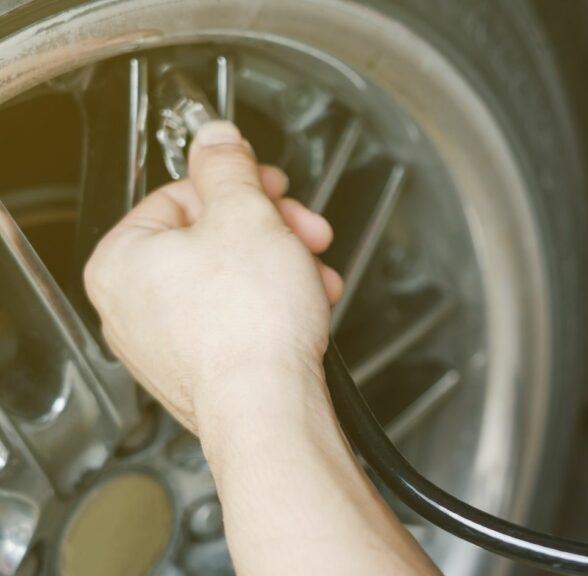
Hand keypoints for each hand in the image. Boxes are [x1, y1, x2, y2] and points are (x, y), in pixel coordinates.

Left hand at [84, 121, 343, 432]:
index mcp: (122, 259)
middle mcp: (130, 306)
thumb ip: (229, 168)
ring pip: (229, 281)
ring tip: (315, 277)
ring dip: (281, 268)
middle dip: (271, 232)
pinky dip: (272, 308)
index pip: (181, 195)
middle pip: (209, 239)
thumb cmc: (249, 325)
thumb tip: (215, 137)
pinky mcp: (198, 373)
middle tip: (306, 233)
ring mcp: (163, 345)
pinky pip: (235, 321)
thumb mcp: (246, 216)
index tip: (275, 188)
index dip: (240, 187)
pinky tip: (306, 308)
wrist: (269, 409)